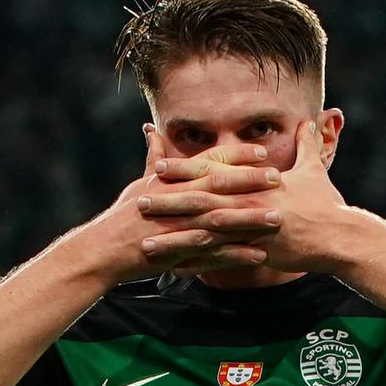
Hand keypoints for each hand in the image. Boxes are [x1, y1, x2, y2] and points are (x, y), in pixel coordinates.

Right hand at [78, 124, 283, 285]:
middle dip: (251, 182)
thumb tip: (151, 129)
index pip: (210, 162)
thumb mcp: (140, 182)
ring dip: (250, 220)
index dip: (238, 156)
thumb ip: (153, 158)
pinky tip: (259, 256)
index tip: (263, 152)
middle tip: (279, 179)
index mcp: (173, 181)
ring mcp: (181, 228)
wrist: (106, 248)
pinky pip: (213, 255)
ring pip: (221, 221)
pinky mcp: (181, 253)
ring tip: (277, 218)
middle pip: (220, 187)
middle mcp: (179, 200)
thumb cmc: (124, 213)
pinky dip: (235, 256)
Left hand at [140, 121, 347, 274]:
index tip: (158, 164)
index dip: (184, 168)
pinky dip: (197, 265)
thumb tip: (307, 121)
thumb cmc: (326, 203)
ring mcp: (249, 231)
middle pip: (201, 202)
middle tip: (139, 200)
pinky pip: (220, 262)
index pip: (213, 172)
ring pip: (204, 235)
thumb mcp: (314, 170)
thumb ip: (305, 146)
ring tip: (145, 242)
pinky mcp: (255, 254)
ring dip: (173, 238)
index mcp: (255, 183)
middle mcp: (247, 204)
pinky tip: (174, 270)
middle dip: (168, 201)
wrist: (339, 237)